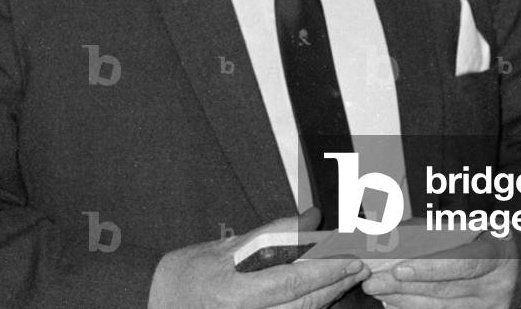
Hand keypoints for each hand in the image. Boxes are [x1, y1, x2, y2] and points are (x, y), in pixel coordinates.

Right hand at [148, 207, 368, 308]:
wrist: (160, 303)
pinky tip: (321, 294)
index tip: (351, 257)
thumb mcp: (228, 246)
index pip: (294, 280)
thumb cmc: (188, 272)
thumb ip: (272, 235)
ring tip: (347, 277)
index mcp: (238, 292)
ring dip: (327, 296)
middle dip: (335, 284)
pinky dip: (308, 306)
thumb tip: (310, 219)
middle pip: (304, 303)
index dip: (327, 270)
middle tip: (360, 266)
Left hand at [360, 230, 520, 308]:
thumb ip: (447, 229)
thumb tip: (402, 231)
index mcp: (498, 255)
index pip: (462, 264)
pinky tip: (397, 303)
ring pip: (441, 308)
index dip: (430, 268)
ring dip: (405, 300)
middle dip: (404, 287)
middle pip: (445, 290)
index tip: (400, 269)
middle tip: (374, 280)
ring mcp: (490, 308)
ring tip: (379, 291)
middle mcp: (496, 287)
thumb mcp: (480, 227)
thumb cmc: (495, 240)